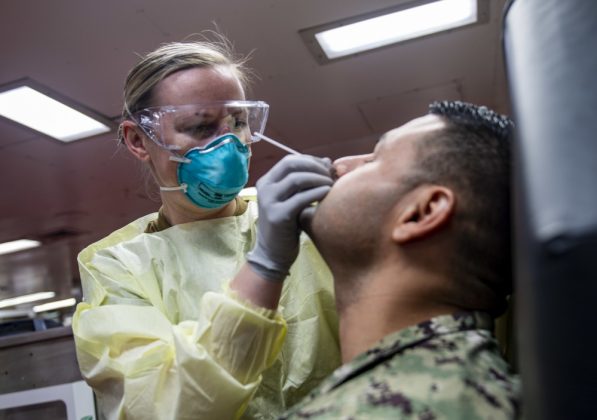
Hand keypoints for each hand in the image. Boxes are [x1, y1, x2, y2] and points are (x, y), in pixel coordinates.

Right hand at [246, 155, 332, 281]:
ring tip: (332, 185)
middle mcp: (264, 188)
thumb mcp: (294, 200)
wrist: (273, 254)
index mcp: (267, 182)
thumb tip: (327, 160)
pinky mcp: (277, 216)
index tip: (328, 168)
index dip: (311, 161)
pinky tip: (328, 194)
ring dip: (318, 178)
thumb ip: (307, 181)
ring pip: (296, 179)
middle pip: (291, 165)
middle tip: (331, 175)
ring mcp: (269, 202)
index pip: (289, 160)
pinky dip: (317, 193)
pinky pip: (300, 198)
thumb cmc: (287, 226)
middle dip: (315, 167)